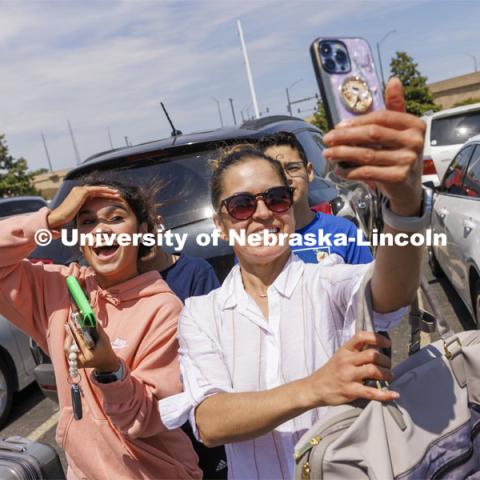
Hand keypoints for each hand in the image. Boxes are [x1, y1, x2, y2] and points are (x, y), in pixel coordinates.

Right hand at [47, 186, 120, 228]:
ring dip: (109, 191)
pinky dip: (105, 191)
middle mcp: (78, 190)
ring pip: (98, 189)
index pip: (94, 194)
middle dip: (108, 192)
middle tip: (118, 195)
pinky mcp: (81, 191)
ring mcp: (79, 189)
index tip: (113, 199)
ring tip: (118, 194)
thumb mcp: (78, 213)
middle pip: (97, 190)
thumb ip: (84, 211)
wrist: (59, 218)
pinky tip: (113, 193)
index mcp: (78, 195)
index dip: (104, 196)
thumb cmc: (67, 219)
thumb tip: (92, 218)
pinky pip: (97, 190)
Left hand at [64, 322, 119, 372]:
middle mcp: (81, 361)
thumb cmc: (106, 350)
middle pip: (69, 347)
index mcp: (89, 355)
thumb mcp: (104, 339)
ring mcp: (77, 363)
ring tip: (69, 330)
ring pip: (67, 350)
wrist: (105, 363)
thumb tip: (93, 318)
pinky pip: (68, 352)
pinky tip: (70, 337)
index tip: (75, 321)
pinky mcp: (74, 363)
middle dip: (69, 335)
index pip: (80, 341)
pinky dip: (68, 344)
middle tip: (68, 325)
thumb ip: (98, 329)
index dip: (77, 330)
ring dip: (67, 339)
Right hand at [302, 331, 397, 406]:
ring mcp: (348, 376)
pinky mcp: (350, 391)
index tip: (387, 343)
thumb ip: (355, 352)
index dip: (376, 337)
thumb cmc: (330, 372)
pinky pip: (371, 392)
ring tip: (389, 377)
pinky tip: (393, 394)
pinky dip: (385, 394)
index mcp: (344, 351)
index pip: (361, 336)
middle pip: (372, 354)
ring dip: (386, 374)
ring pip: (373, 371)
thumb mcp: (340, 356)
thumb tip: (377, 347)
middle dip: (385, 360)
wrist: (315, 388)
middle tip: (388, 366)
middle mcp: (346, 361)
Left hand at [323, 77, 424, 216]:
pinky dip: (350, 171)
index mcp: (414, 124)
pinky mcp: (398, 177)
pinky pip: (367, 172)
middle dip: (345, 136)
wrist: (409, 187)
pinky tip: (339, 170)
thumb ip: (395, 108)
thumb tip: (393, 80)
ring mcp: (408, 160)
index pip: (381, 117)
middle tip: (327, 139)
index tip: (338, 125)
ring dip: (342, 154)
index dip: (357, 121)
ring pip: (367, 154)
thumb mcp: (400, 131)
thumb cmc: (400, 155)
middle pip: (372, 134)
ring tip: (328, 153)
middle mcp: (414, 141)